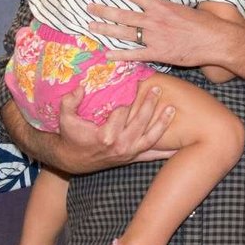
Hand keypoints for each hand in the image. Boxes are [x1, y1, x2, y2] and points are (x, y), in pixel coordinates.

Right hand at [51, 81, 175, 171]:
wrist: (74, 160)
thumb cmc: (71, 136)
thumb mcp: (65, 118)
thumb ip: (70, 101)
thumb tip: (80, 87)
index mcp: (104, 135)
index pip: (120, 113)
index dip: (127, 99)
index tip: (135, 84)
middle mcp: (119, 145)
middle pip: (139, 122)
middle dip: (149, 105)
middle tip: (157, 89)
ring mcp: (128, 153)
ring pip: (150, 137)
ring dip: (162, 123)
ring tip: (172, 109)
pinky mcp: (132, 158)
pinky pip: (152, 155)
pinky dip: (166, 151)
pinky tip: (180, 146)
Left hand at [88, 0, 230, 68]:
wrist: (216, 40)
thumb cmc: (205, 23)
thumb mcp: (186, 9)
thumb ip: (170, 9)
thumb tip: (163, 7)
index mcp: (161, 6)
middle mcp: (154, 20)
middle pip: (123, 14)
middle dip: (104, 10)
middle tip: (89, 8)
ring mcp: (154, 37)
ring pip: (124, 33)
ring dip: (105, 29)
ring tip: (91, 26)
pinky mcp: (158, 53)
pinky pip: (134, 54)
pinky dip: (120, 54)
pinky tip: (107, 53)